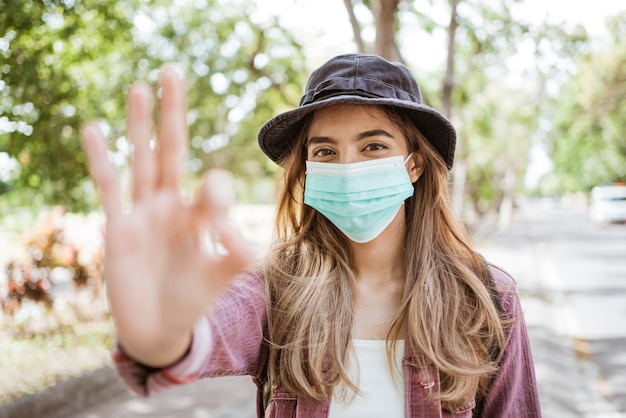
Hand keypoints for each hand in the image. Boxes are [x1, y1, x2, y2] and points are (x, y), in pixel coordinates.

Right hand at [81, 68, 255, 366]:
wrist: (159, 329)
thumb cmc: (193, 300)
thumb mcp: (222, 278)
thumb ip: (237, 256)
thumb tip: (237, 232)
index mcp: (200, 214)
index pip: (212, 186)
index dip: (219, 198)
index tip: (220, 232)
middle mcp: (170, 205)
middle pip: (172, 150)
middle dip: (173, 114)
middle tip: (173, 72)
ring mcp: (142, 214)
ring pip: (140, 160)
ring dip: (138, 125)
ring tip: (138, 87)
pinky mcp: (118, 228)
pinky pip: (109, 188)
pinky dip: (102, 160)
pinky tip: (94, 128)